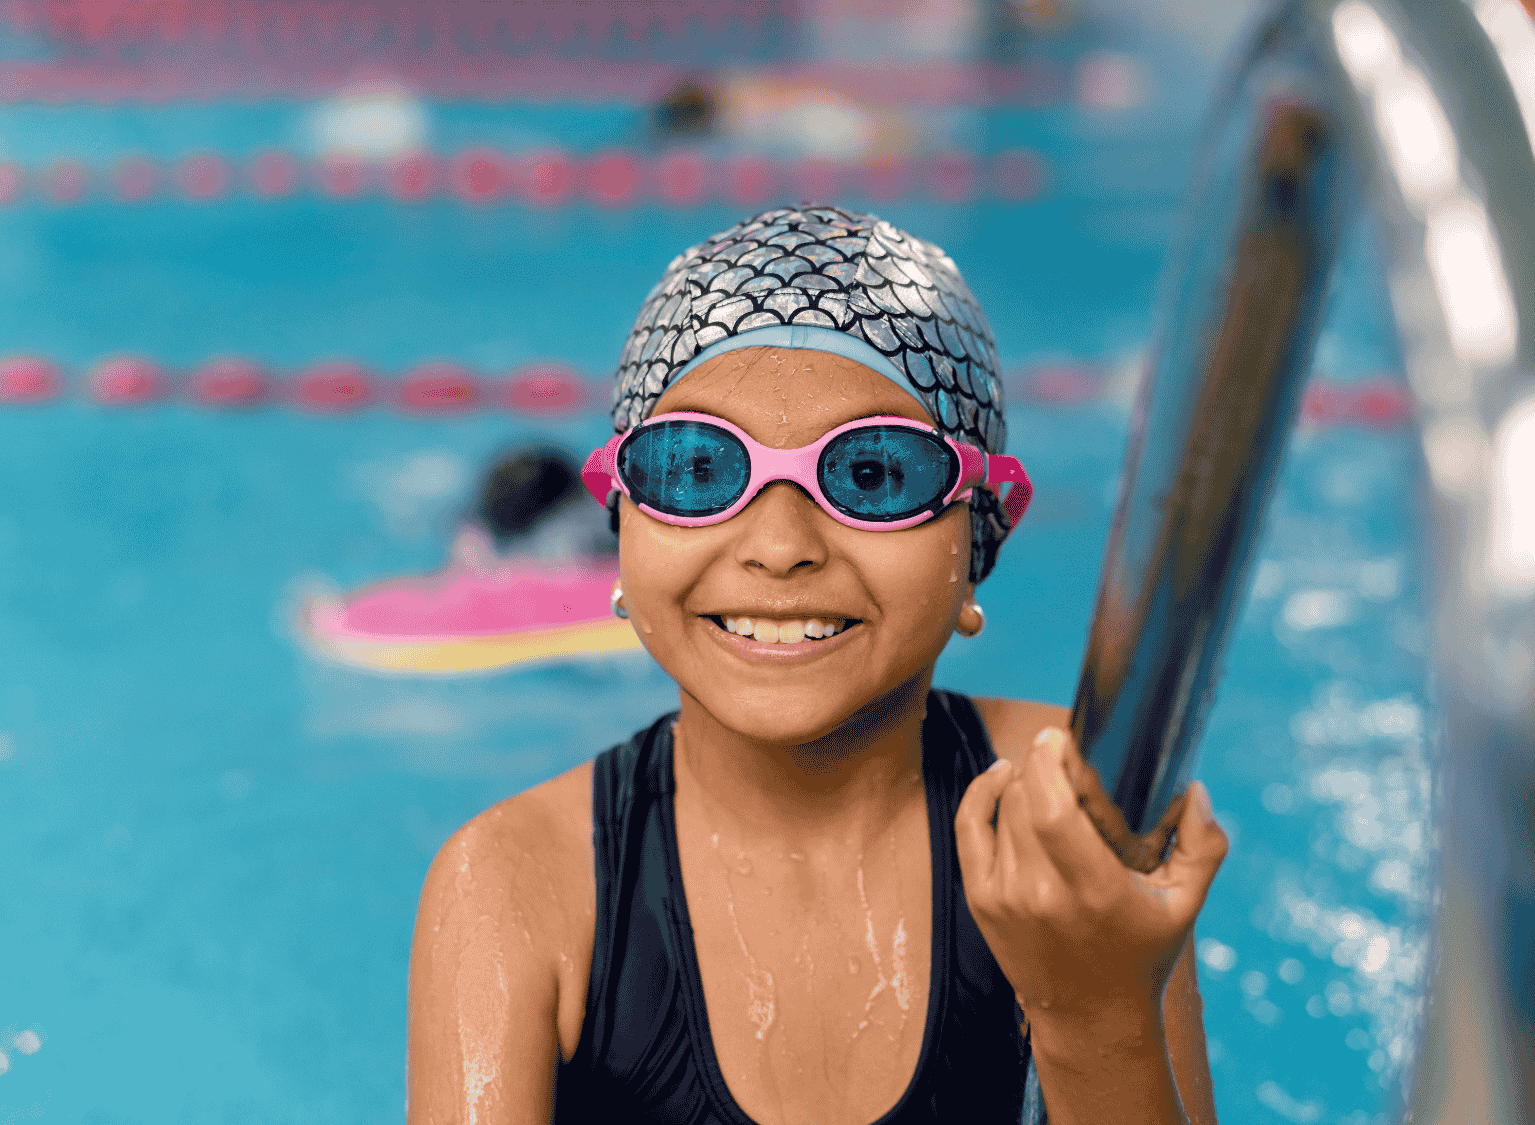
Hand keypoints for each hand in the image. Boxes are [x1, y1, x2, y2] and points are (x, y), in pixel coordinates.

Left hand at [955, 728, 1228, 1035]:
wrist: (1090, 1017)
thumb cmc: (1140, 956)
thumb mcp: (1185, 904)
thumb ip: (1202, 845)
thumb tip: (1193, 790)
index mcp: (1094, 889)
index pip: (1051, 808)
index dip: (1049, 762)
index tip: (1061, 737)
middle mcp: (1042, 892)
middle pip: (1026, 797)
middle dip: (1044, 768)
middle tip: (1068, 761)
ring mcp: (1005, 896)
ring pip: (1003, 807)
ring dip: (1024, 782)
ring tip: (1049, 778)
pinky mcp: (982, 900)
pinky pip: (969, 827)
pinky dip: (981, 794)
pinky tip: (1002, 776)